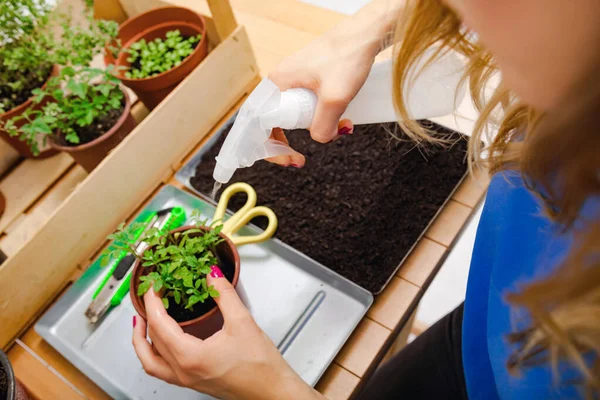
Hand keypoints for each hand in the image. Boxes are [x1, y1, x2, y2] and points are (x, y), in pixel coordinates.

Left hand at [132, 266, 322, 399]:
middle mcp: (183, 372)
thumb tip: (211, 275)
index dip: (153, 302)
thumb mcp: (242, 322)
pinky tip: (162, 341)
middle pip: (151, 341)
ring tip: (142, 321)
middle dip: (147, 315)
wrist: (272, 391)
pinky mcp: (193, 383)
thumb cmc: (260, 366)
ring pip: (150, 361)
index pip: (160, 325)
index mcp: (190, 357)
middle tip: (150, 295)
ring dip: (141, 340)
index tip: (153, 286)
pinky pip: (161, 369)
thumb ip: (224, 295)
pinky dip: (154, 353)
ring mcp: (186, 380)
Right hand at [265, 9, 384, 166]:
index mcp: (277, 84)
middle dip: (287, 144)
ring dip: (314, 129)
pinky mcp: (310, 80)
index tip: (287, 159)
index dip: (268, 147)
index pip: (258, 124)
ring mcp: (295, 81)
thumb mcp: (335, 97)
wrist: (366, 34)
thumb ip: (323, 125)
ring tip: (338, 131)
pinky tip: (343, 121)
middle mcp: (281, 82)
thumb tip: (320, 139)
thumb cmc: (348, 56)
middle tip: (299, 159)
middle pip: (273, 123)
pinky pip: (308, 107)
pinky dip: (323, 117)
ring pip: (293, 116)